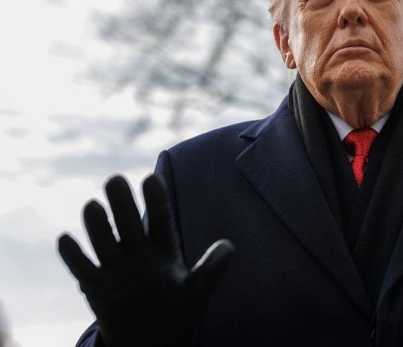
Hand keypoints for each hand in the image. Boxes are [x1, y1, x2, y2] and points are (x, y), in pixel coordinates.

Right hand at [57, 174, 233, 346]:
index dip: (156, 201)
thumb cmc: (179, 312)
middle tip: (115, 179)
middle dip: (122, 203)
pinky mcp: (97, 287)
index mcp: (164, 248)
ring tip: (93, 205)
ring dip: (97, 224)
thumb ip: (211, 270)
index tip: (151, 179)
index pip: (160, 219)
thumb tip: (229, 246)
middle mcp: (138, 252)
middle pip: (128, 223)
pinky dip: (73, 255)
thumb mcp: (199, 292)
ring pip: (104, 240)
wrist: (155, 341)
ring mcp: (116, 268)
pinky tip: (66, 239)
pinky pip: (83, 268)